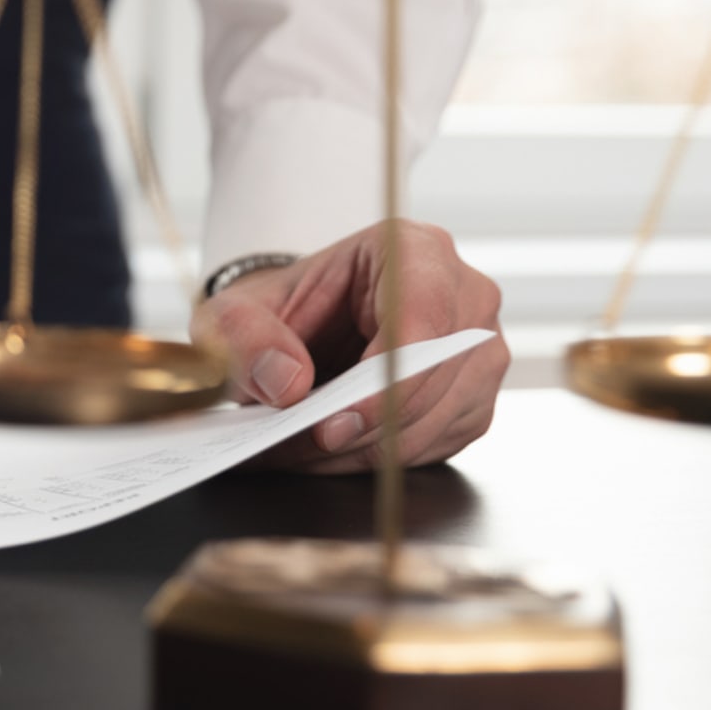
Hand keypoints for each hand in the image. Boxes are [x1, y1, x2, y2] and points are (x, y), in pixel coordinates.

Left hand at [189, 220, 508, 474]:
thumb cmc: (277, 310)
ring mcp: (477, 349)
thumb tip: (288, 384)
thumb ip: (248, 338)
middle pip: (433, 379)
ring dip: (363, 451)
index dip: (382, 382)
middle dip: (360, 428)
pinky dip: (380, 459)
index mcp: (413, 250)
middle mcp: (463, 295)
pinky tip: (330, 455)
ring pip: (436, 421)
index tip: (329, 427)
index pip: (421, 320)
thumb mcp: (234, 313)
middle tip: (289, 450)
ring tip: (295, 455)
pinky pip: (437, 445)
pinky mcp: (473, 397)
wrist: (297, 326)